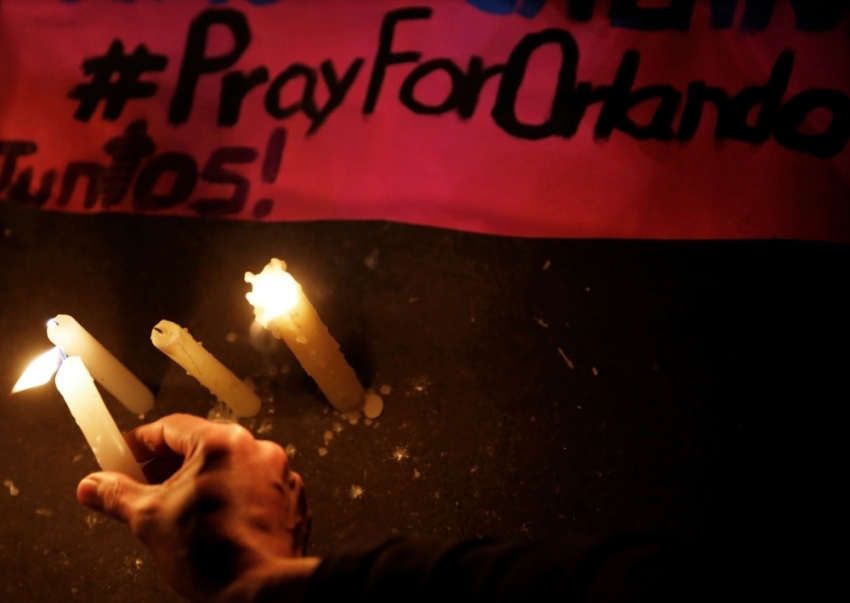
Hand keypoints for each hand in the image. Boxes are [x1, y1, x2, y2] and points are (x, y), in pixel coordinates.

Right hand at [76, 413, 316, 602]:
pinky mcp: (290, 497)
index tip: (122, 457)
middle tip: (142, 486)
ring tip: (176, 509)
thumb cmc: (214, 555)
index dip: (140, 443)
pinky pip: (252, 486)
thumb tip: (93, 485)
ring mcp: (278, 473)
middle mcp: (257, 449)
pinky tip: (213, 521)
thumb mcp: (149, 519)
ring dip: (200, 481)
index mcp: (223, 443)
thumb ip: (117, 495)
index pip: (170, 427)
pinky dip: (231, 497)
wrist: (260, 590)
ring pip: (229, 467)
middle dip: (167, 465)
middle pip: (201, 445)